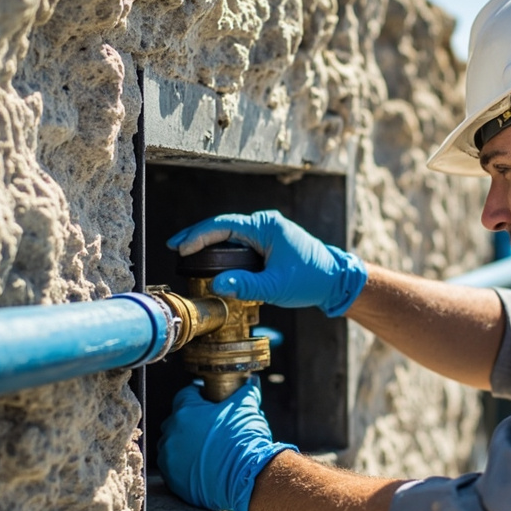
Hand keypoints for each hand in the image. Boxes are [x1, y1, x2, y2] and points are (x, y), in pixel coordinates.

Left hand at [157, 377, 295, 510]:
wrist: (246, 478)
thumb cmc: (244, 441)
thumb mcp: (247, 409)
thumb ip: (245, 392)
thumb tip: (250, 383)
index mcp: (186, 411)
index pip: (186, 395)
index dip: (198, 396)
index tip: (208, 400)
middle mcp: (172, 433)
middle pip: (176, 420)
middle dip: (189, 422)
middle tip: (209, 427)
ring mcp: (170, 457)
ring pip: (171, 444)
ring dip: (183, 444)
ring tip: (204, 449)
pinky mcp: (172, 478)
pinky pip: (172, 467)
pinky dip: (183, 465)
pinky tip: (200, 466)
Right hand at [166, 210, 366, 316]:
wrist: (336, 280)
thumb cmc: (311, 280)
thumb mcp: (277, 286)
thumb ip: (247, 286)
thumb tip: (217, 285)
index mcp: (266, 226)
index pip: (223, 225)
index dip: (198, 235)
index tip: (179, 246)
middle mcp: (266, 223)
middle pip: (223, 226)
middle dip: (198, 236)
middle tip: (174, 246)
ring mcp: (268, 231)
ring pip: (231, 233)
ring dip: (209, 241)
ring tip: (186, 251)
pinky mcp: (270, 241)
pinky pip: (240, 241)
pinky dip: (223, 247)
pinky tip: (209, 256)